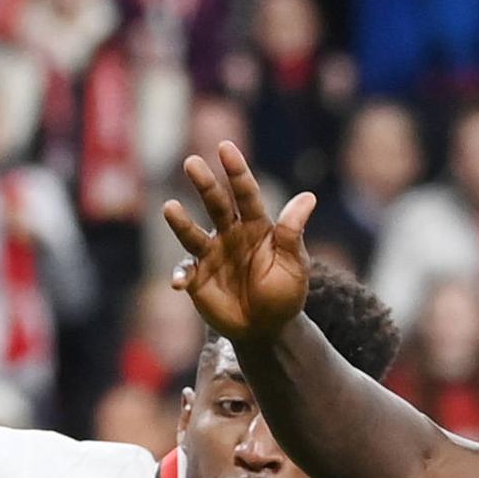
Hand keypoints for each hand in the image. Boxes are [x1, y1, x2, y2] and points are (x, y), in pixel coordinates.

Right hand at [161, 142, 313, 347]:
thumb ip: (293, 232)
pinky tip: (180, 283)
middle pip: (215, 204)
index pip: (245, 194)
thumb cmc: (285, 295)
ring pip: (193, 233)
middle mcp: (231, 234)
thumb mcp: (295, 265)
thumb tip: (309, 197)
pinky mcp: (198, 278)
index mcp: (257, 226)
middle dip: (204, 184)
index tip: (225, 148)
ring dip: (181, 222)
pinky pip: (186, 271)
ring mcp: (212, 255)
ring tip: (170, 208)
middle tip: (192, 162)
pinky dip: (181, 274)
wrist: (268, 329)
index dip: (236, 171)